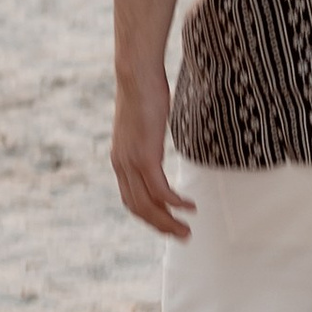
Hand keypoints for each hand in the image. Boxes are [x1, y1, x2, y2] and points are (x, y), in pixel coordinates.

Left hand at [112, 68, 193, 238]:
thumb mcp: (145, 122)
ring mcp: (132, 161)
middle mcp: (122, 165)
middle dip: (160, 226)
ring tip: (187, 230)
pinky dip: (175, 202)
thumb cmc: (144, 91)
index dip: (150, 216)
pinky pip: (160, 190)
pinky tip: (190, 206)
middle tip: (181, 236)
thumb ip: (148, 136)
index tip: (168, 224)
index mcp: (121, 160)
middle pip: (139, 209)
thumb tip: (156, 136)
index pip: (131, 199)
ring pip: (149, 205)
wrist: (136, 74)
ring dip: (168, 221)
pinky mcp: (145, 155)